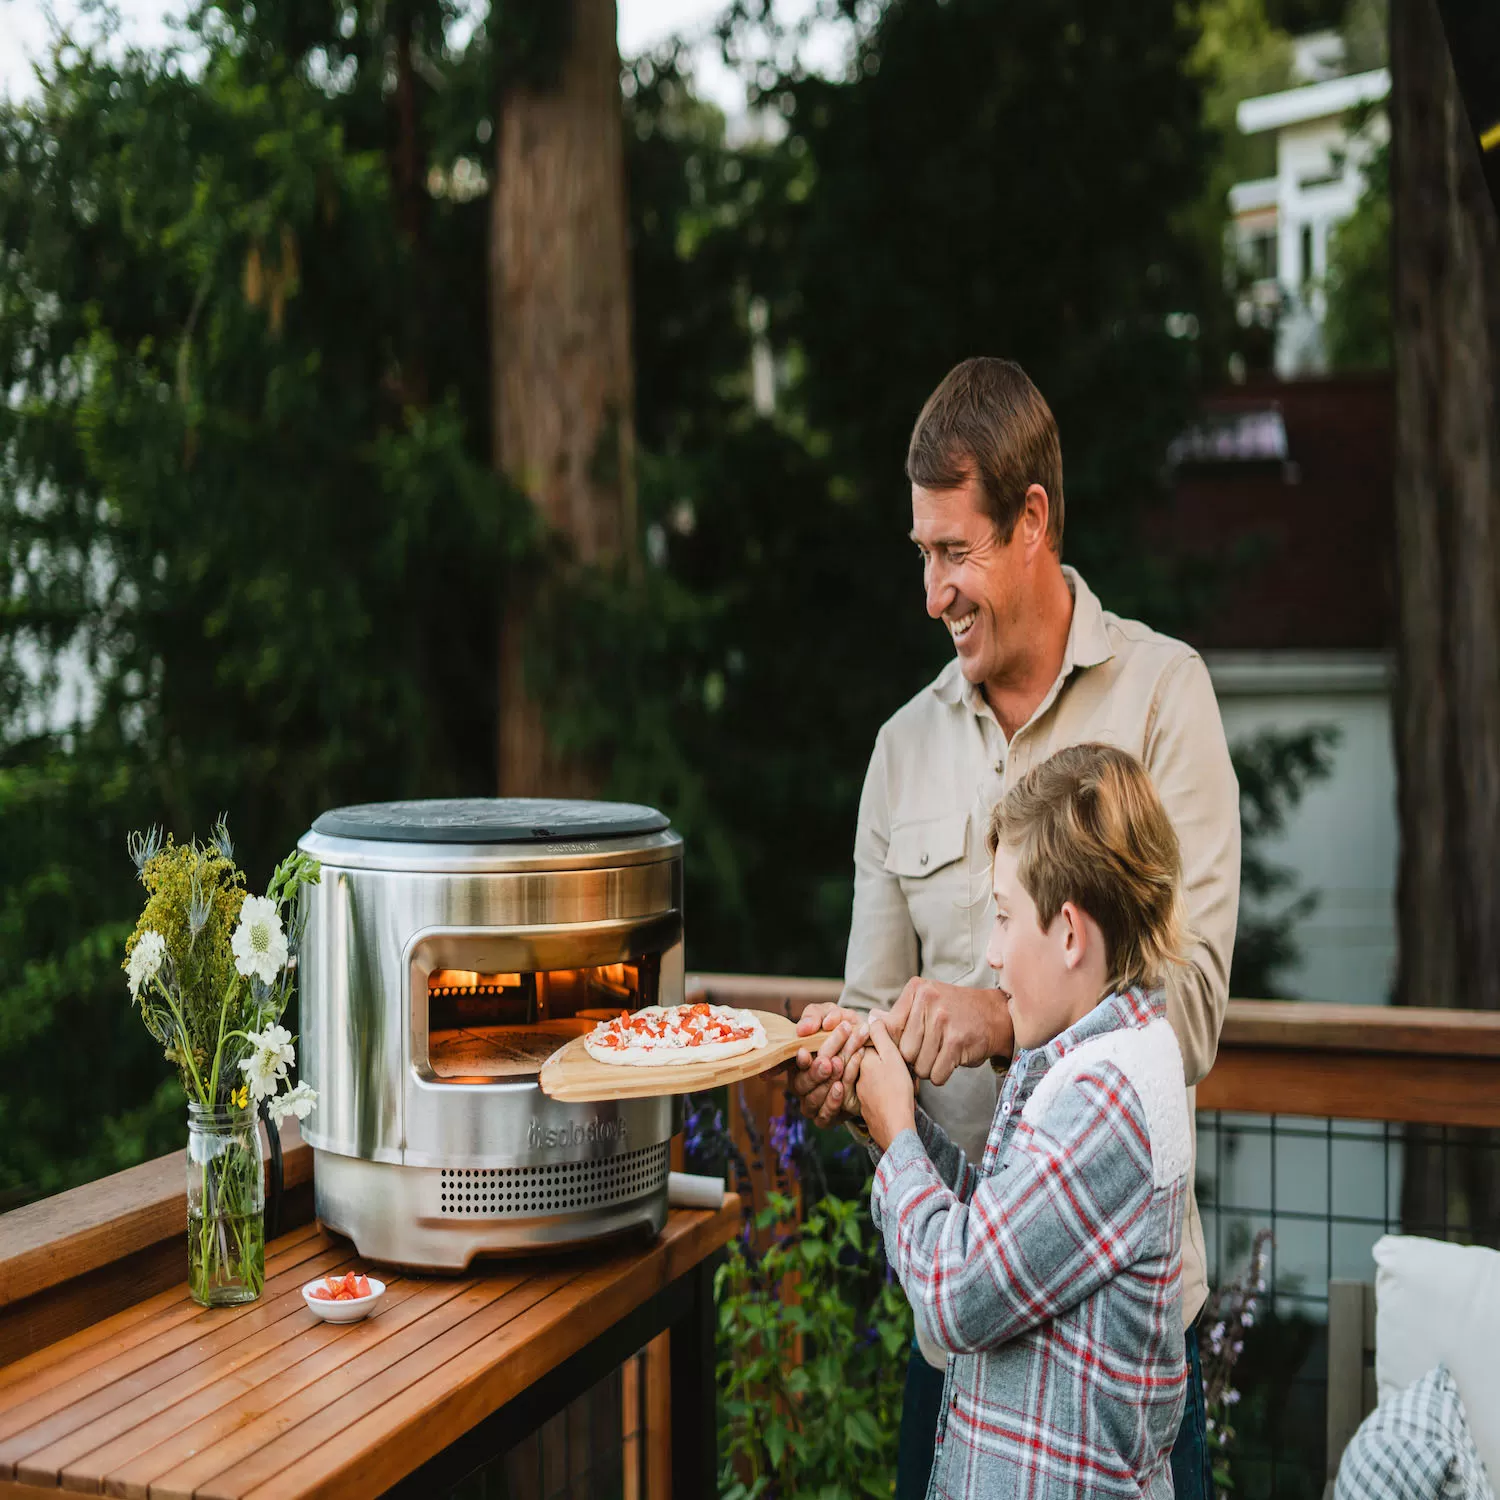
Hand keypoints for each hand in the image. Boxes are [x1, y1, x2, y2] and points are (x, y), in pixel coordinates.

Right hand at [788, 1004, 872, 1127]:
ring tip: (839, 1067)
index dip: (797, 1061)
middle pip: (803, 1083)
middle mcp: (803, 1083)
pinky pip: (825, 1114)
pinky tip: (841, 1086)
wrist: (872, 1051)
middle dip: (816, 1071)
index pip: (788, 1065)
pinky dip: (832, 1101)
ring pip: (814, 1098)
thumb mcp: (833, 1015)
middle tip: (829, 1061)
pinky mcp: (827, 1116)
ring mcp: (814, 1102)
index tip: (804, 1051)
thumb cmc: (847, 1030)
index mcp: (799, 1062)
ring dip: (827, 1082)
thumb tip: (803, 1028)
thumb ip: (816, 1015)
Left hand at [858, 1016, 916, 1150]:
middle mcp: (855, 1077)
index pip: (863, 1043)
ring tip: (906, 1082)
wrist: (896, 1128)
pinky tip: (900, 1094)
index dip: (878, 1041)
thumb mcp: (892, 1058)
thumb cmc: (896, 1090)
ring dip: (888, 1078)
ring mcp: (859, 1094)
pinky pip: (874, 1094)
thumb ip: (881, 1037)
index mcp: (860, 1061)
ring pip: (872, 1079)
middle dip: (884, 1062)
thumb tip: (871, 1017)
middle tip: (903, 1070)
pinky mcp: (866, 1109)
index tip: (892, 1045)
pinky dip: (885, 1092)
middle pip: (868, 1061)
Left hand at [886, 979, 1012, 1085]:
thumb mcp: (927, 1002)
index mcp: (916, 989)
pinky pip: (936, 1074)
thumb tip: (871, 1020)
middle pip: (903, 1051)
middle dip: (914, 1060)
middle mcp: (928, 1001)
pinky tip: (950, 1061)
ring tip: (940, 1055)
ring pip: (919, 1066)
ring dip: (928, 1069)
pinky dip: (941, 1075)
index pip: (889, 1029)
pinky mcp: (957, 1041)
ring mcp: (942, 1020)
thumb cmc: (954, 1012)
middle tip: (929, 1052)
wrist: (994, 1015)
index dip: (896, 1045)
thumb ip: (900, 1014)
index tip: (908, 1048)